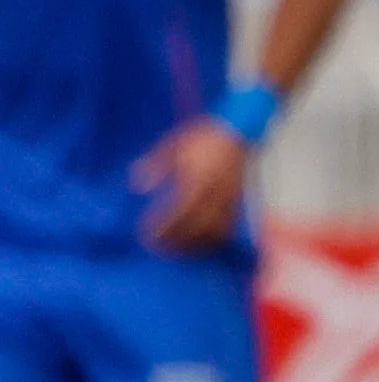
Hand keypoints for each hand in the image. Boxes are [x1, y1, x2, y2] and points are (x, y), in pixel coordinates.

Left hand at [130, 117, 253, 254]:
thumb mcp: (173, 145)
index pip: (178, 212)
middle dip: (177, 242)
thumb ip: (155, 165)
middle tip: (158, 248)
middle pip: (196, 228)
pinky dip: (214, 240)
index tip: (146, 234)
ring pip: (214, 232)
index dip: (162, 227)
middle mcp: (214, 194)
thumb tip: (138, 186)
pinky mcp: (237, 202)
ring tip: (179, 251)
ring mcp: (229, 200)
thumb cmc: (202, 136)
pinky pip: (227, 228)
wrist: (238, 130)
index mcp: (197, 179)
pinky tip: (202, 243)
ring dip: (196, 245)